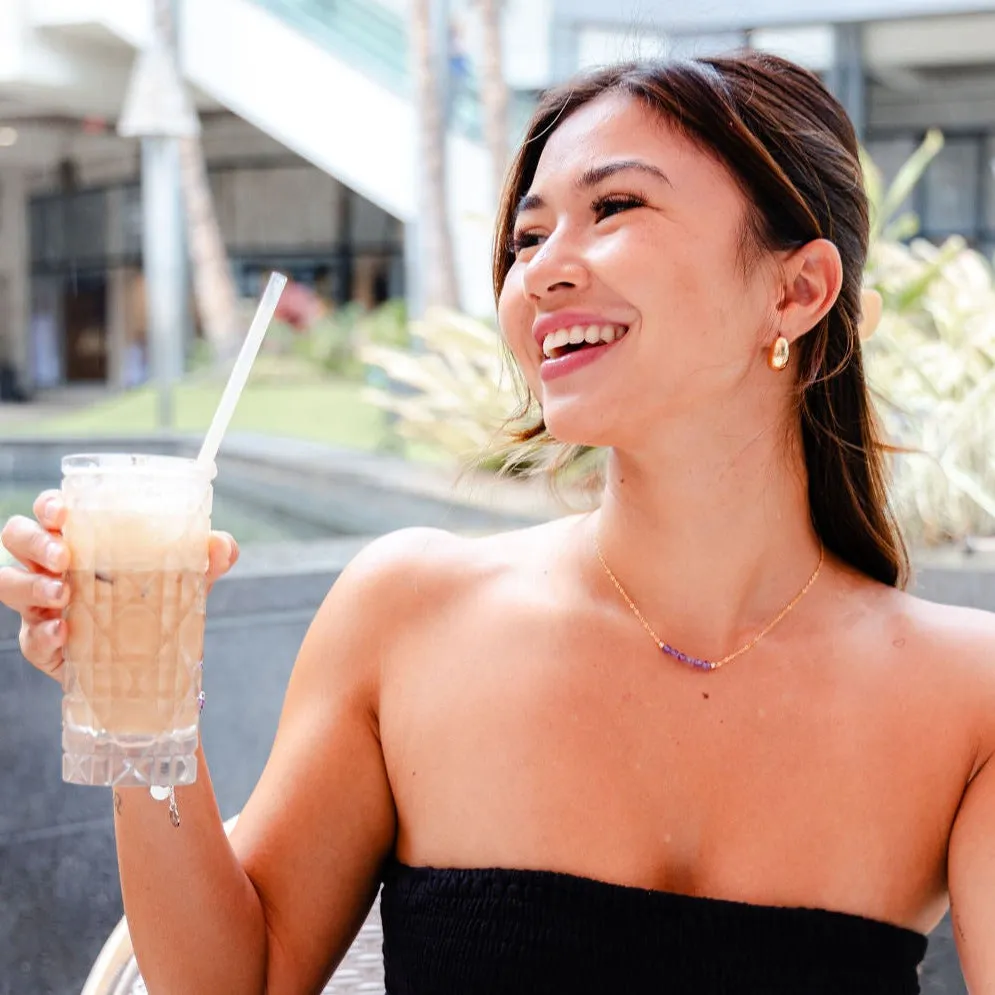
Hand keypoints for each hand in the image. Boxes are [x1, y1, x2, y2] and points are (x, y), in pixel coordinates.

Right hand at [0, 489, 239, 680]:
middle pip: (17, 537)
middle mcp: (52, 566)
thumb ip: (207, 557)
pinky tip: (64, 632)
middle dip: (34, 541)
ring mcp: (42, 604)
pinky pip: (29, 636)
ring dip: (30, 584)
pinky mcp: (44, 643)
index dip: (49, 505)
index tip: (63, 511)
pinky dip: (43, 633)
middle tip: (64, 555)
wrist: (156, 663)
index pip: (51, 510)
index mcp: (82, 538)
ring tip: (63, 593)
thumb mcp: (189, 577)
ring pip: (9, 583)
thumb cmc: (160, 601)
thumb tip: (221, 544)